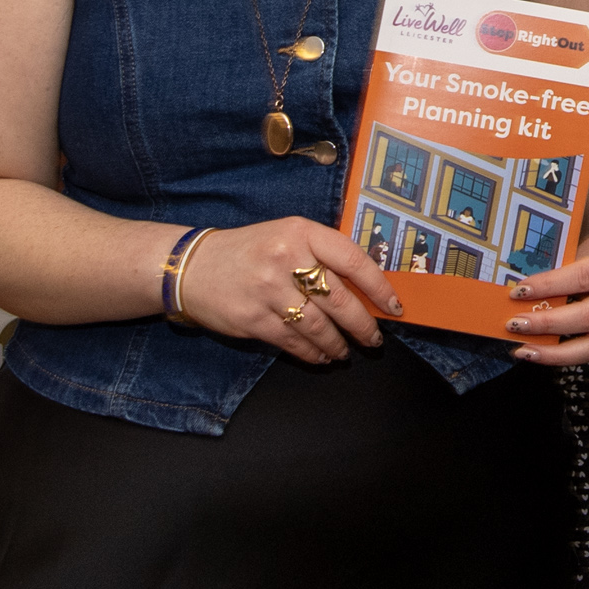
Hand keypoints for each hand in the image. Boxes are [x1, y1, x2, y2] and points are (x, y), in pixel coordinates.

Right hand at [175, 216, 396, 365]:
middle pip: (339, 299)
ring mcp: (269, 290)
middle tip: (374, 338)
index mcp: (301, 232)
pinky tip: (322, 356)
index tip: (394, 305)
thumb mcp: (287, 236)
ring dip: (339, 344)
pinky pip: (294, 342)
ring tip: (347, 351)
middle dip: (363, 325)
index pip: (353, 260)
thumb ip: (321, 255)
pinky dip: (313, 353)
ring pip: (319, 326)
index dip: (379, 287)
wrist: (194, 266)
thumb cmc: (249, 250)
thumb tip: (364, 290)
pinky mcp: (254, 319)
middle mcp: (286, 259)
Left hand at [505, 225, 588, 365]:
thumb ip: (562, 267)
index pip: (584, 276)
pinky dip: (566, 356)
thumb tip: (521, 290)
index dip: (550, 286)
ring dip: (555, 350)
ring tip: (524, 349)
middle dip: (549, 323)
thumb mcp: (588, 247)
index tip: (519, 292)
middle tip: (515, 324)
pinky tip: (542, 353)